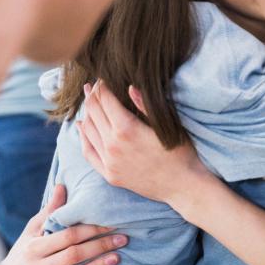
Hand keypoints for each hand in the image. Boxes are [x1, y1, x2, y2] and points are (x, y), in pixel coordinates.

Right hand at [0, 183, 127, 264]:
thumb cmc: (21, 254)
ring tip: (116, 258)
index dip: (91, 229)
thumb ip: (50, 211)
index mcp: (33, 247)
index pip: (67, 236)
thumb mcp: (31, 231)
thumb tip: (63, 186)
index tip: (111, 224)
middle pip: (73, 256)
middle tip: (122, 239)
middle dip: (99, 246)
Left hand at [78, 80, 211, 204]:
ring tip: (89, 102)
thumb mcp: (166, 124)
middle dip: (92, 96)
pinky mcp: (109, 175)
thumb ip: (145, 105)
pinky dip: (83, 137)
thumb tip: (129, 87)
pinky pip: (88, 152)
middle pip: (94, 113)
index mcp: (126, 128)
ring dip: (86, 113)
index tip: (102, 78)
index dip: (102, 86)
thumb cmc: (180, 151)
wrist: (182, 186)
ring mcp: (109, 162)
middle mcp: (112, 145)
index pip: (105, 100)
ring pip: (88, 131)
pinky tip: (81, 127)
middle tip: (92, 86)